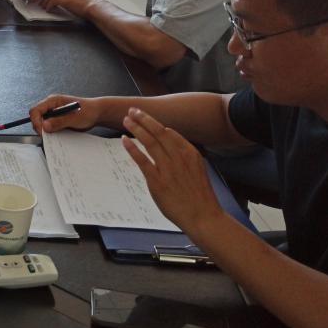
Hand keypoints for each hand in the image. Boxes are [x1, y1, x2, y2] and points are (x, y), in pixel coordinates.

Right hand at [29, 94, 100, 132]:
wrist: (97, 113)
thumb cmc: (88, 111)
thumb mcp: (74, 117)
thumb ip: (59, 121)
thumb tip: (44, 126)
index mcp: (53, 101)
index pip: (35, 110)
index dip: (36, 122)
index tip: (42, 132)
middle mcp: (51, 106)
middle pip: (36, 117)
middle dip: (40, 128)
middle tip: (49, 136)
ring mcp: (53, 113)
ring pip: (42, 123)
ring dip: (47, 131)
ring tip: (57, 134)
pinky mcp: (56, 120)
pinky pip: (49, 127)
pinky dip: (52, 132)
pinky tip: (60, 134)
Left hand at [39, 0, 96, 17]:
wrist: (96, 8)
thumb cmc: (94, 9)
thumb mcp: (86, 5)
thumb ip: (80, 4)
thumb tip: (77, 9)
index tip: (54, 1)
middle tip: (45, 3)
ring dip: (46, 1)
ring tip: (44, 7)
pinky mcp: (65, 0)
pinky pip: (52, 1)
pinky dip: (49, 5)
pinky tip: (48, 10)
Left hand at [120, 108, 222, 234]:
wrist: (203, 216)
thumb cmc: (200, 196)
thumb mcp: (197, 170)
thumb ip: (184, 158)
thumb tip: (169, 148)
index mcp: (191, 153)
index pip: (170, 132)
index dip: (155, 122)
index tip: (145, 116)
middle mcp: (179, 157)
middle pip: (158, 132)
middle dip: (144, 119)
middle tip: (133, 111)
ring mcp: (168, 168)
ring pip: (149, 141)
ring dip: (136, 128)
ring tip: (126, 120)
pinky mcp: (157, 180)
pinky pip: (142, 159)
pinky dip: (132, 148)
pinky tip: (125, 140)